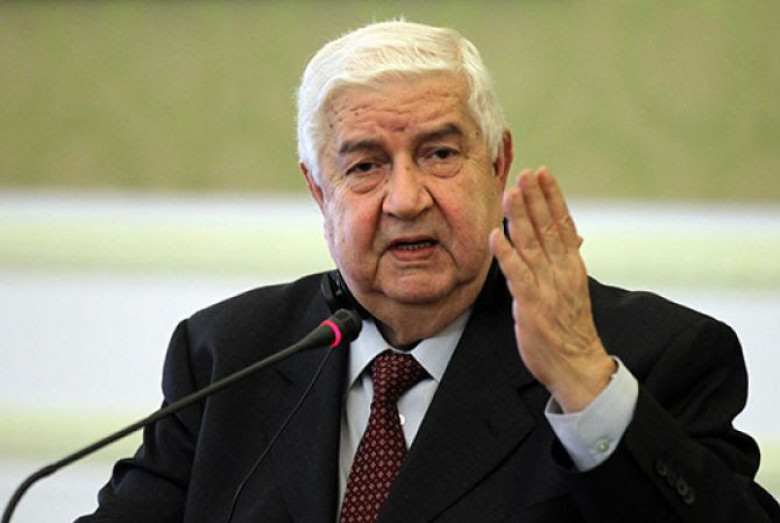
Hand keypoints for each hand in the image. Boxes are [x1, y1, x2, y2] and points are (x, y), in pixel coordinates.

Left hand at [489, 167, 614, 412]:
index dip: (552, 196)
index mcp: (572, 266)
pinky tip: (496, 235)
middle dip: (535, 197)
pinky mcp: (532, 304)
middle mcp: (561, 271)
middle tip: (526, 172)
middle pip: (548, 226)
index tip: (543, 173)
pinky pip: (517, 274)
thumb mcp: (572, 290)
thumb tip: (568, 239)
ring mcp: (547, 286)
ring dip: (521, 217)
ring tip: (511, 192)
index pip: (563, 223)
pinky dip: (506, 253)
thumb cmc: (570, 330)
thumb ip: (565, 263)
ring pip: (532, 244)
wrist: (578, 365)